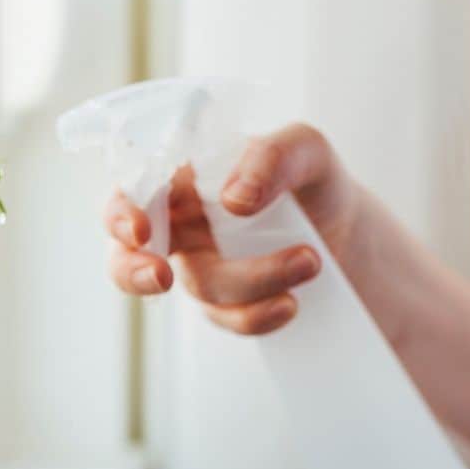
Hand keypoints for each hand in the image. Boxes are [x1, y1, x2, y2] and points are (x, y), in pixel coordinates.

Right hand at [105, 122, 364, 334]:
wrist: (347, 233)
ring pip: (199, 286)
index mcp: (183, 177)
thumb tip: (235, 199)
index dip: (122, 212)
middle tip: (161, 278)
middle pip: (123, 254)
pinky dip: (258, 315)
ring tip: (308, 262)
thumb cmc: (310, 180)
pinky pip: (228, 318)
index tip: (141, 231)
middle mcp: (179, 224)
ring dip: (252, 279)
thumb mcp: (306, 150)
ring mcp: (199, 268)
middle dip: (131, 271)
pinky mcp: (225, 305)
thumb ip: (272, 156)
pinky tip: (292, 303)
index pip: (133, 189)